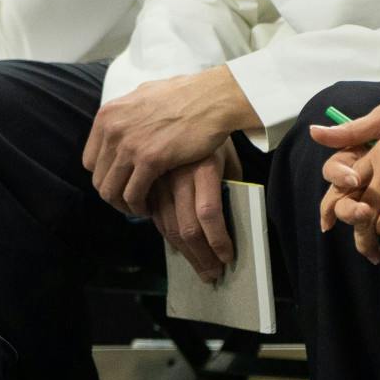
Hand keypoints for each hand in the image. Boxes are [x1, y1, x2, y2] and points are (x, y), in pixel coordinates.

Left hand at [84, 69, 254, 213]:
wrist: (211, 97)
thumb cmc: (186, 95)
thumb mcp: (145, 95)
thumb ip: (129, 113)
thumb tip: (121, 123)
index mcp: (108, 115)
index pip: (90, 160)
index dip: (105, 176)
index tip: (122, 183)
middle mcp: (113, 129)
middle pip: (98, 178)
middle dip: (114, 194)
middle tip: (131, 201)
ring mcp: (129, 145)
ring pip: (111, 190)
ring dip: (124, 205)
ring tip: (140, 207)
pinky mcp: (150, 159)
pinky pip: (133, 194)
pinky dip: (139, 206)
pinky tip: (151, 207)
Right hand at [149, 144, 238, 280]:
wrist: (185, 105)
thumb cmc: (213, 136)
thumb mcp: (227, 158)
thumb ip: (229, 187)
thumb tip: (232, 224)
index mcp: (204, 166)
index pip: (210, 213)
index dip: (217, 240)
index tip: (227, 258)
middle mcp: (179, 175)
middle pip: (187, 227)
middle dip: (202, 256)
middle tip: (213, 274)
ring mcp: (159, 179)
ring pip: (168, 227)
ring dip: (186, 254)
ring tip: (202, 269)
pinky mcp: (147, 182)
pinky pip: (156, 218)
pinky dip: (169, 237)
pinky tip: (182, 248)